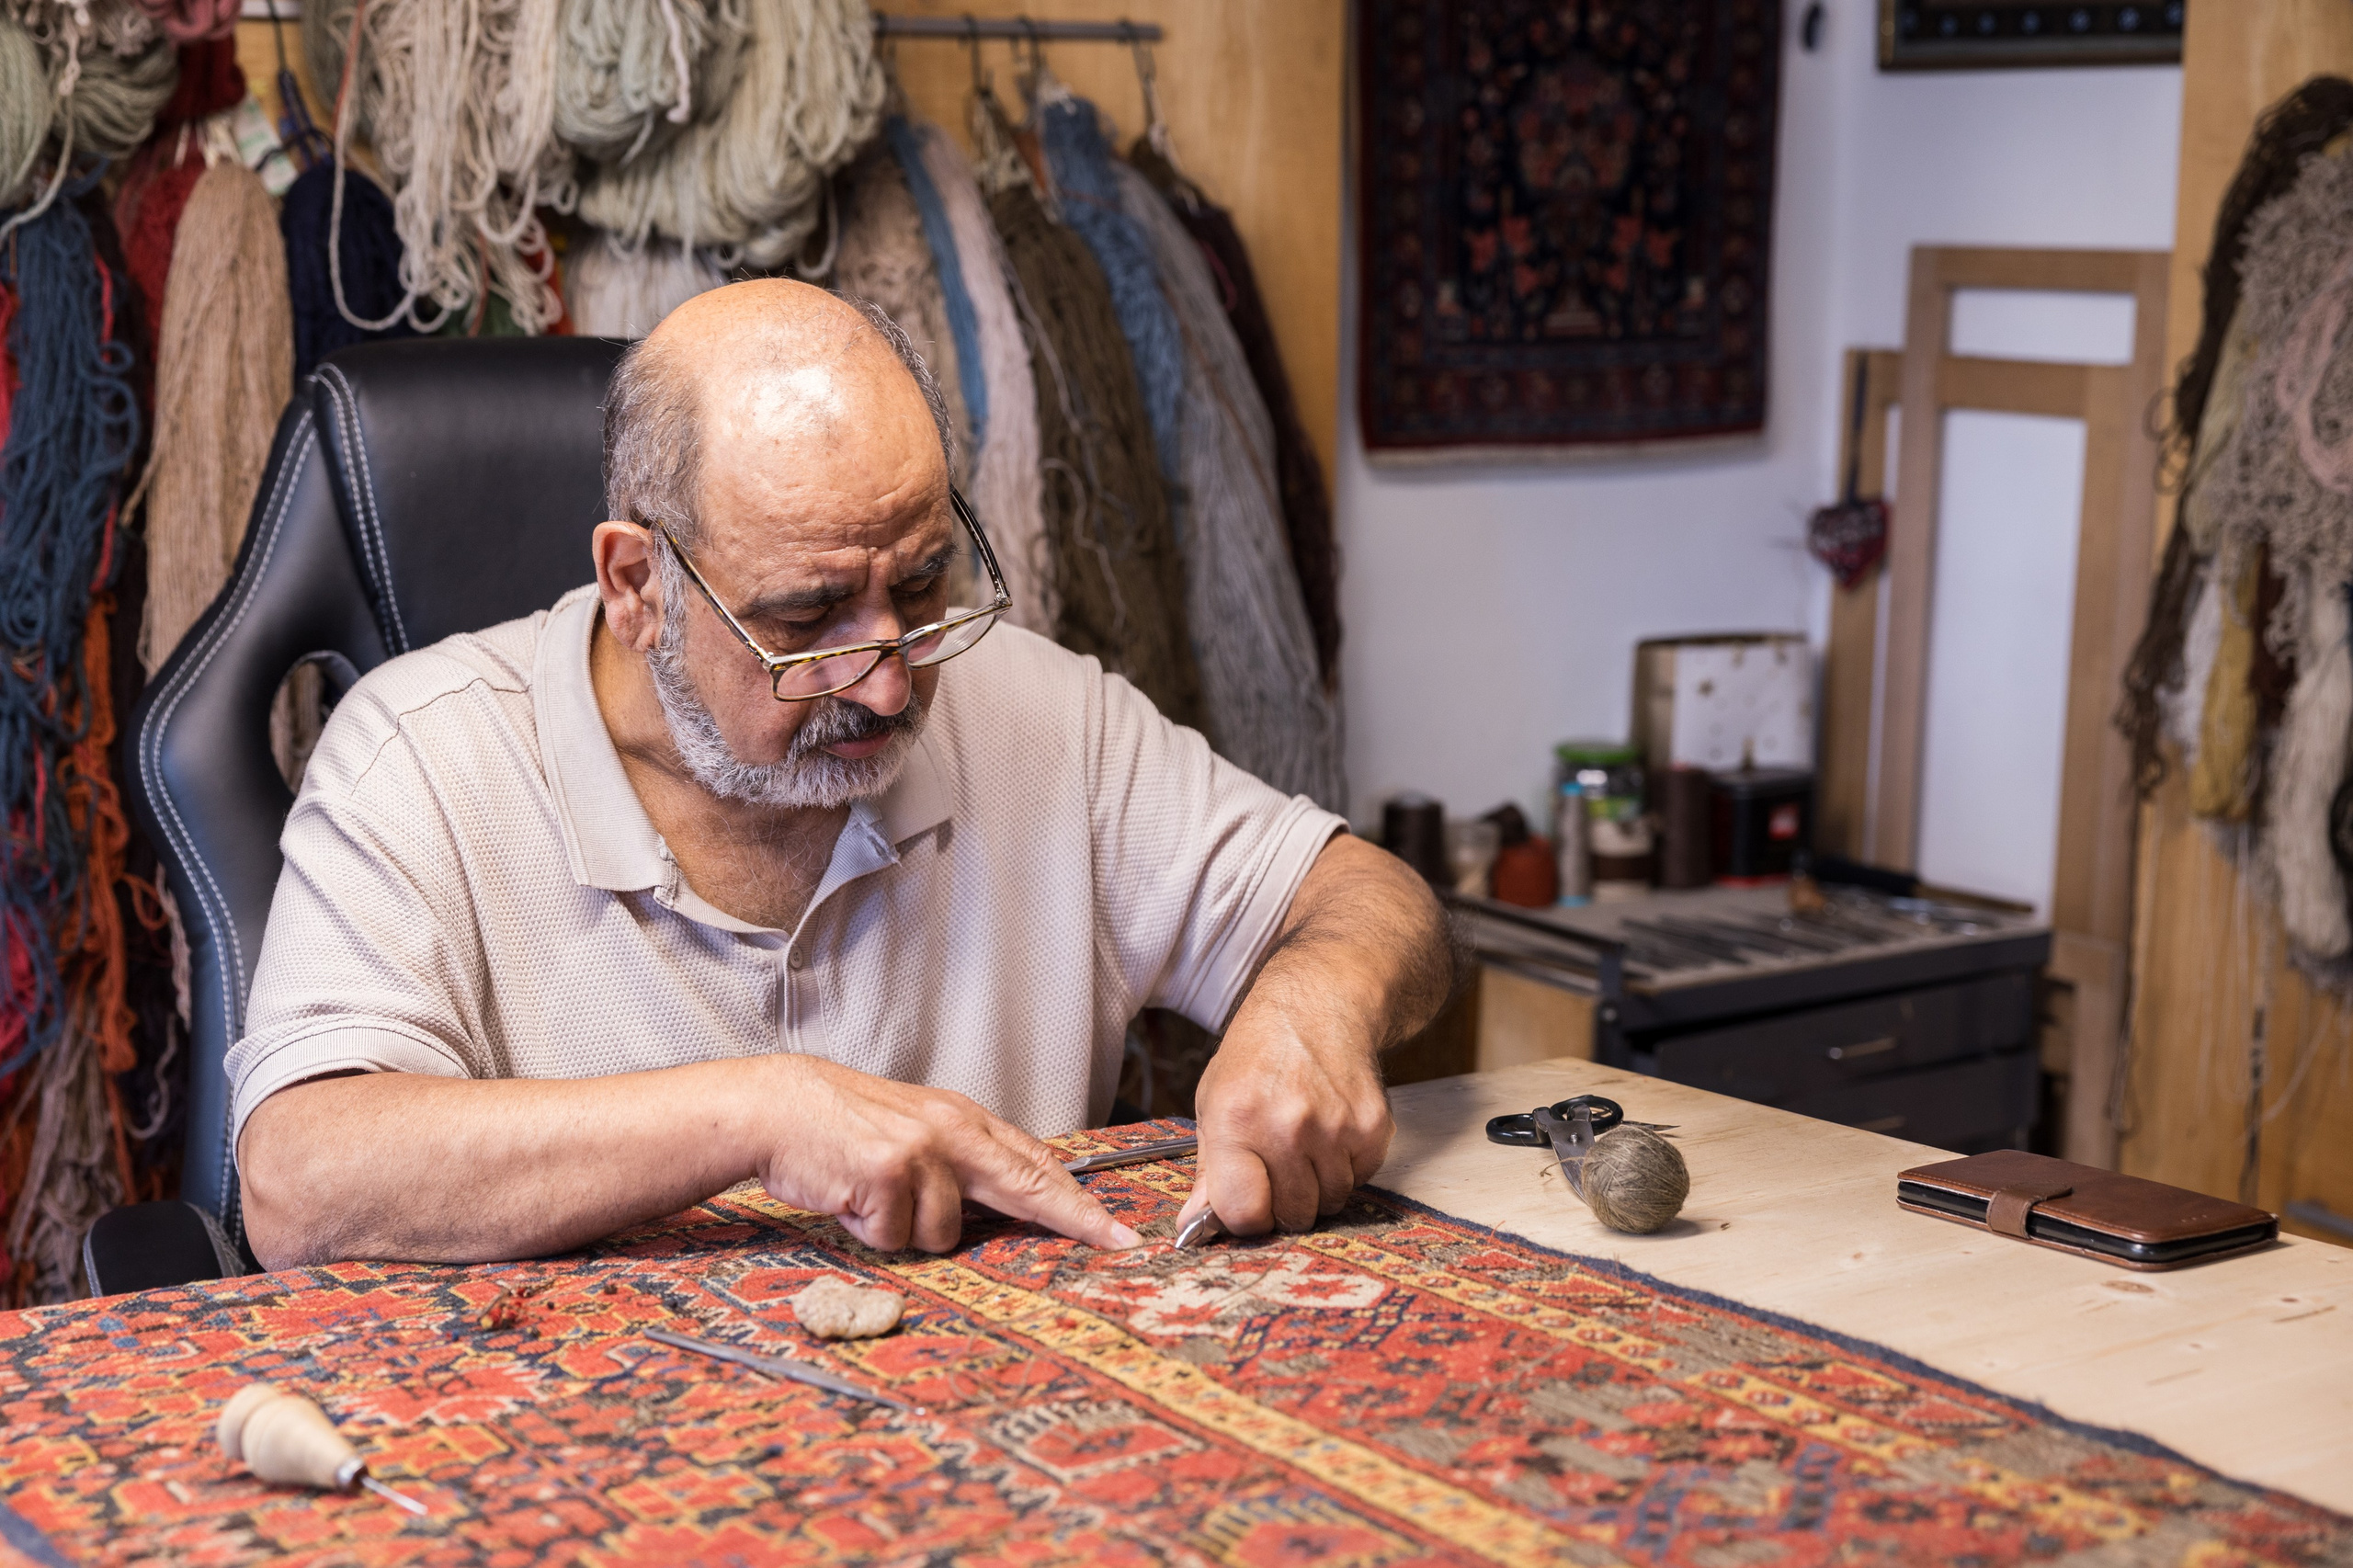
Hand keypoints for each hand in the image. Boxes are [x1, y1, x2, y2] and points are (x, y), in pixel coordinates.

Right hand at [756, 1057, 1140, 1252]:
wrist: (779, 1108)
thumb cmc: (842, 1126)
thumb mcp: (913, 1127)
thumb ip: (960, 1158)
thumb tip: (1006, 1199)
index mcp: (963, 1118)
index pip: (1036, 1162)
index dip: (1078, 1199)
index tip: (1116, 1229)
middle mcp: (952, 1131)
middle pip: (1029, 1185)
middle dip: (1075, 1219)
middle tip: (1117, 1243)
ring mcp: (922, 1152)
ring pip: (943, 1234)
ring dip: (906, 1230)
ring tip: (872, 1197)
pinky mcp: (887, 1175)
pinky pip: (894, 1237)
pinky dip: (870, 1231)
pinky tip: (850, 1198)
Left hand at [1177, 1007, 1393, 1236]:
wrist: (1318, 1006)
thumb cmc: (1258, 1055)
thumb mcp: (1214, 1101)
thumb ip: (1209, 1170)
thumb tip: (1195, 1226)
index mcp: (1238, 1121)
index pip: (1245, 1213)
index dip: (1246, 1218)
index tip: (1248, 1204)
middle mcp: (1288, 1126)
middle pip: (1293, 1215)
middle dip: (1284, 1203)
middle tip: (1278, 1166)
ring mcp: (1336, 1128)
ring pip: (1331, 1202)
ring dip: (1318, 1186)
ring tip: (1305, 1143)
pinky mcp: (1373, 1127)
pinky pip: (1361, 1179)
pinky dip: (1347, 1167)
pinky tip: (1331, 1131)